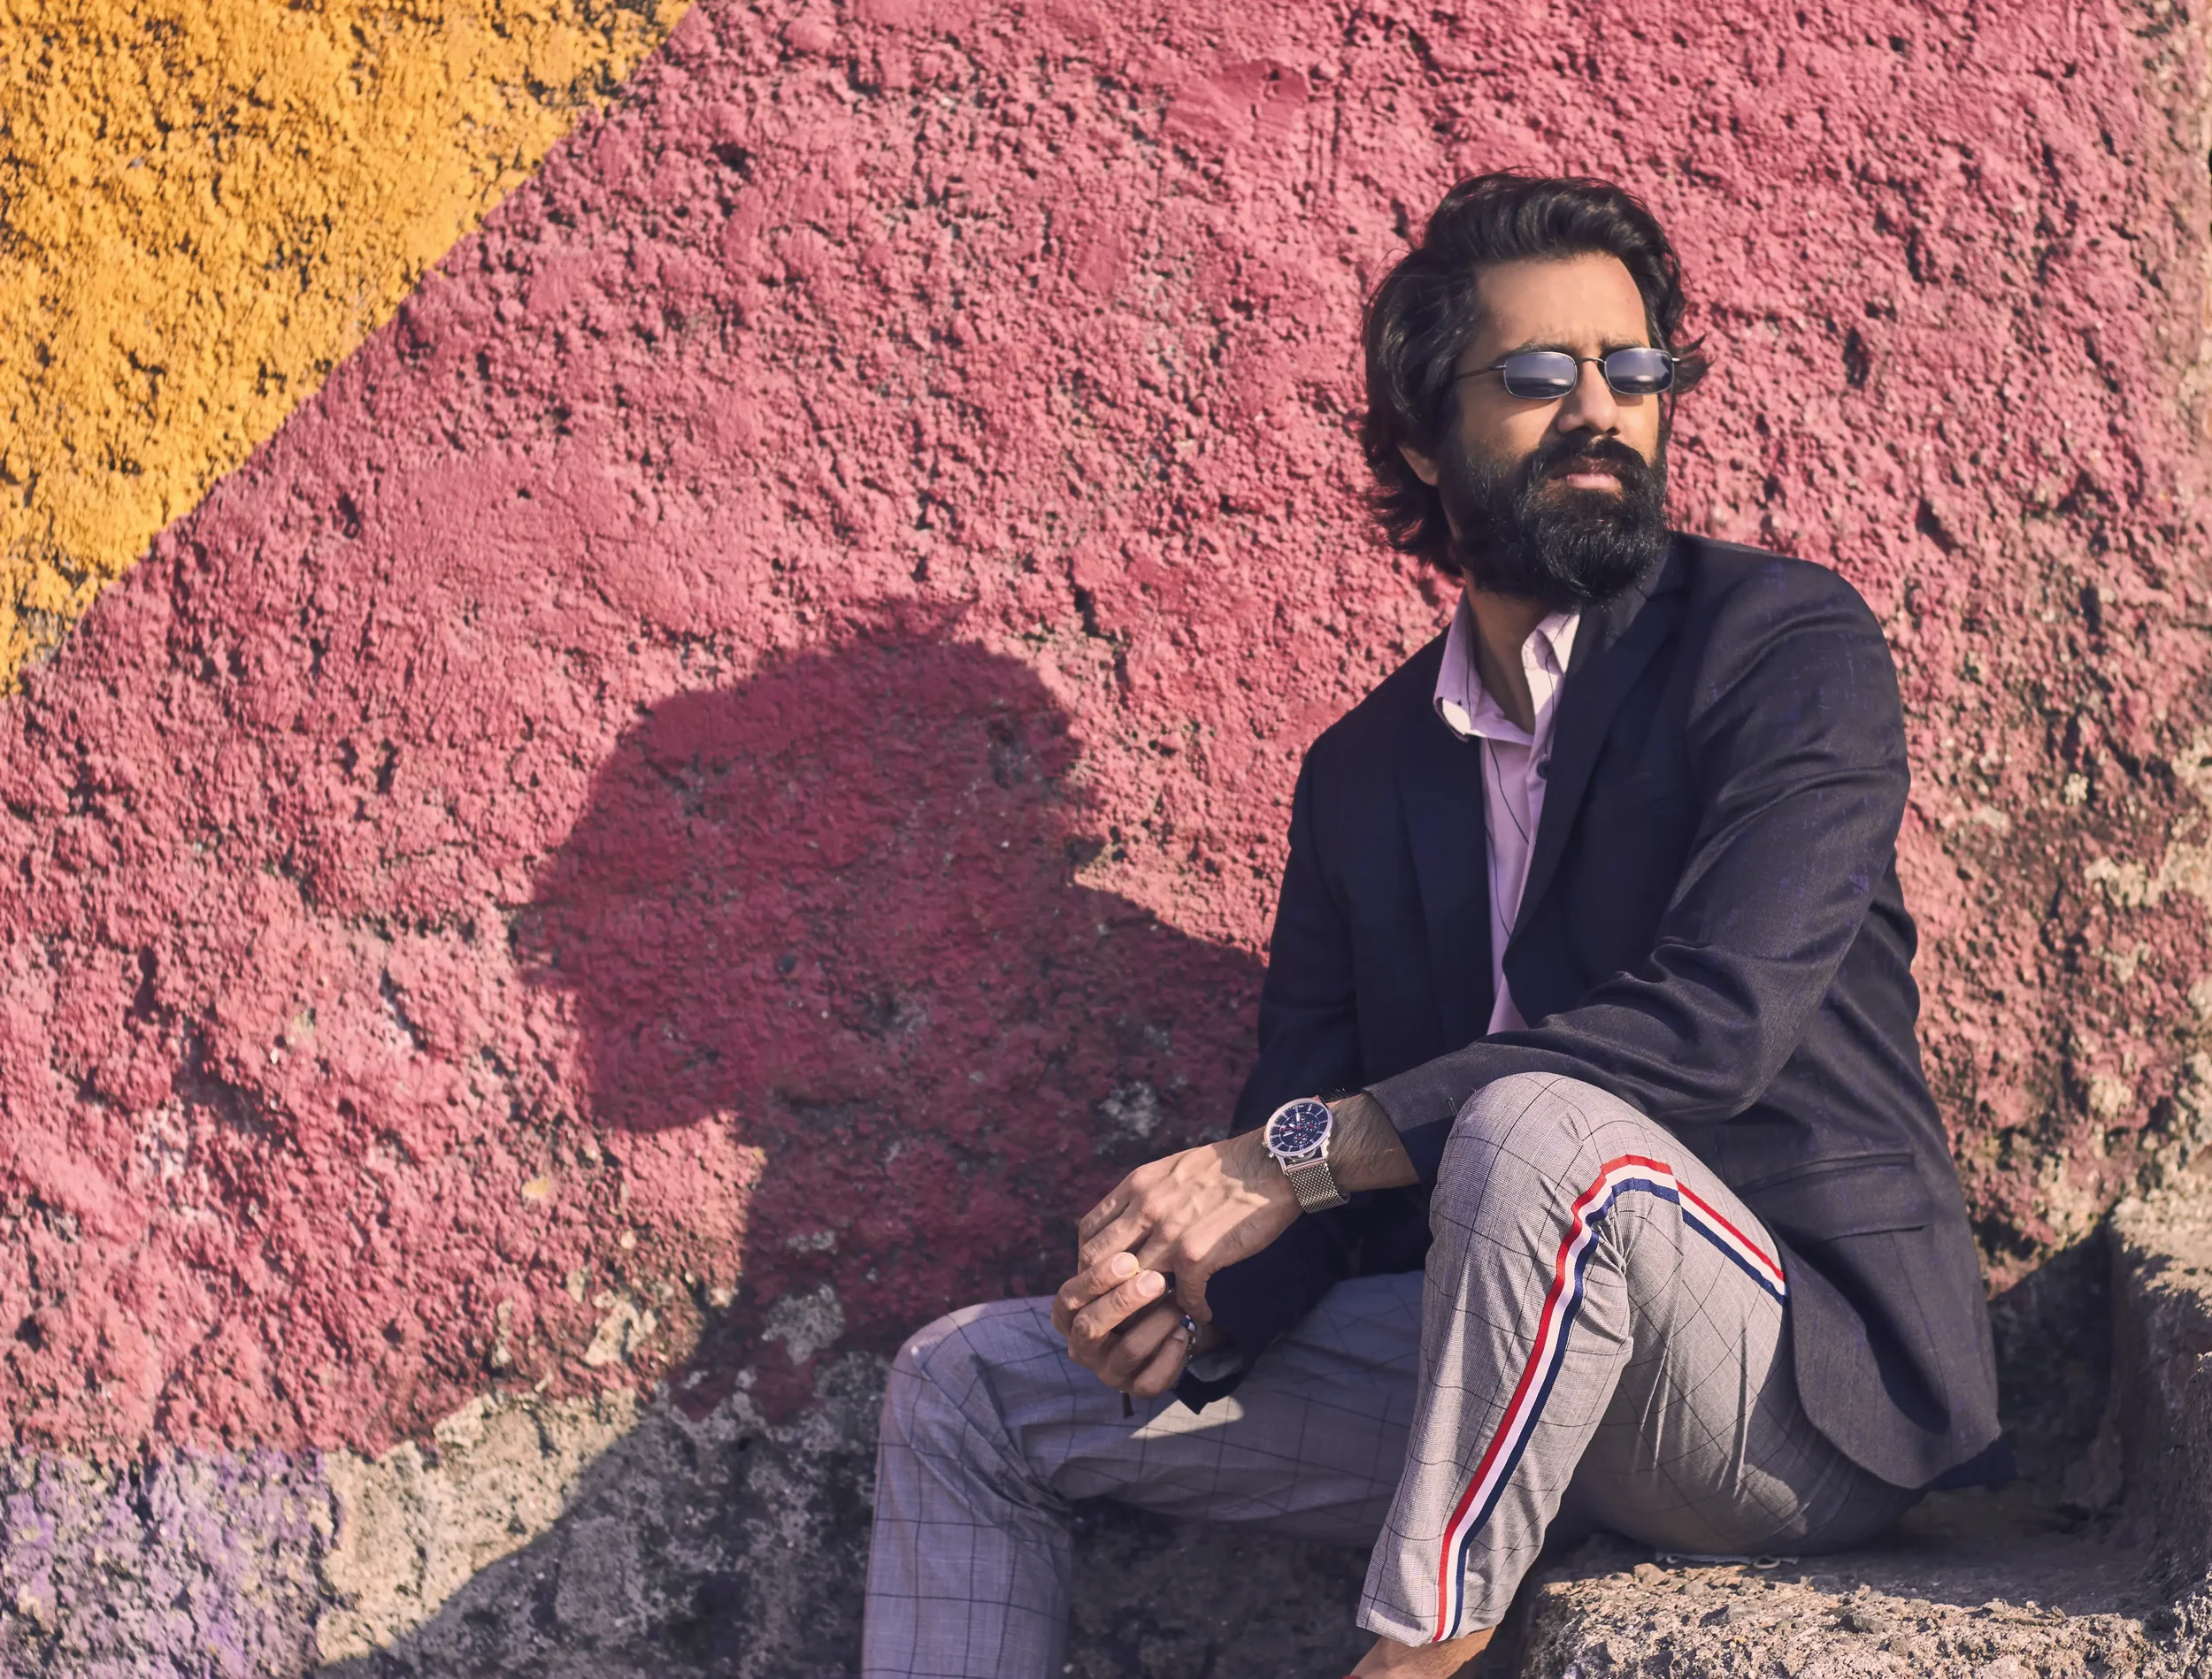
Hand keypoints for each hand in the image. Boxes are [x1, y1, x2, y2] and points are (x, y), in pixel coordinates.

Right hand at [1050, 1253, 1225, 1398]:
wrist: (1172, 1319)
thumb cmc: (1143, 1282)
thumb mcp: (1126, 1268)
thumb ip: (1120, 1258)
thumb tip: (1129, 1239)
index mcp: (1070, 1313)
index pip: (1070, 1296)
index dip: (1095, 1280)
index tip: (1128, 1259)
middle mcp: (1081, 1344)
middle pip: (1091, 1325)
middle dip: (1122, 1302)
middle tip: (1155, 1280)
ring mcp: (1107, 1369)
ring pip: (1126, 1352)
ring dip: (1154, 1326)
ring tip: (1178, 1305)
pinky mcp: (1135, 1388)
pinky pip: (1148, 1382)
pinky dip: (1169, 1356)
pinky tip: (1184, 1333)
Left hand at [1074, 1130, 1300, 1324]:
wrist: (1272, 1165)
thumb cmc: (1230, 1167)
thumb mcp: (1174, 1169)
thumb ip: (1148, 1193)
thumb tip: (1134, 1219)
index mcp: (1137, 1185)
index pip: (1090, 1231)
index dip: (1090, 1259)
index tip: (1105, 1277)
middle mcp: (1145, 1208)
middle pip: (1102, 1262)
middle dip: (1109, 1290)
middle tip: (1127, 1307)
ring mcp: (1168, 1233)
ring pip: (1137, 1285)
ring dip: (1150, 1306)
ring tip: (1163, 1318)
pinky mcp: (1197, 1255)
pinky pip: (1183, 1297)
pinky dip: (1193, 1310)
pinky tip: (1204, 1312)